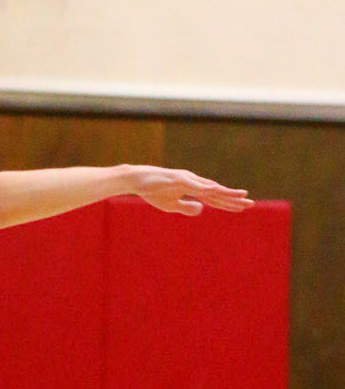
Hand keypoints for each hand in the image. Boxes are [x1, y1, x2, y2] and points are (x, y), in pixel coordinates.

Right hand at [125, 166, 250, 217]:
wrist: (137, 179)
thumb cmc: (154, 191)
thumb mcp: (172, 205)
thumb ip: (187, 207)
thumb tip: (202, 209)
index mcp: (193, 189)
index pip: (214, 198)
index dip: (228, 203)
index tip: (243, 207)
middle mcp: (194, 182)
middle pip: (217, 192)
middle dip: (233, 198)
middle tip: (251, 203)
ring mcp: (187, 179)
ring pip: (209, 188)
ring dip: (225, 192)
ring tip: (240, 195)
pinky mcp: (177, 179)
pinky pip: (193, 185)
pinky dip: (205, 188)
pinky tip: (216, 190)